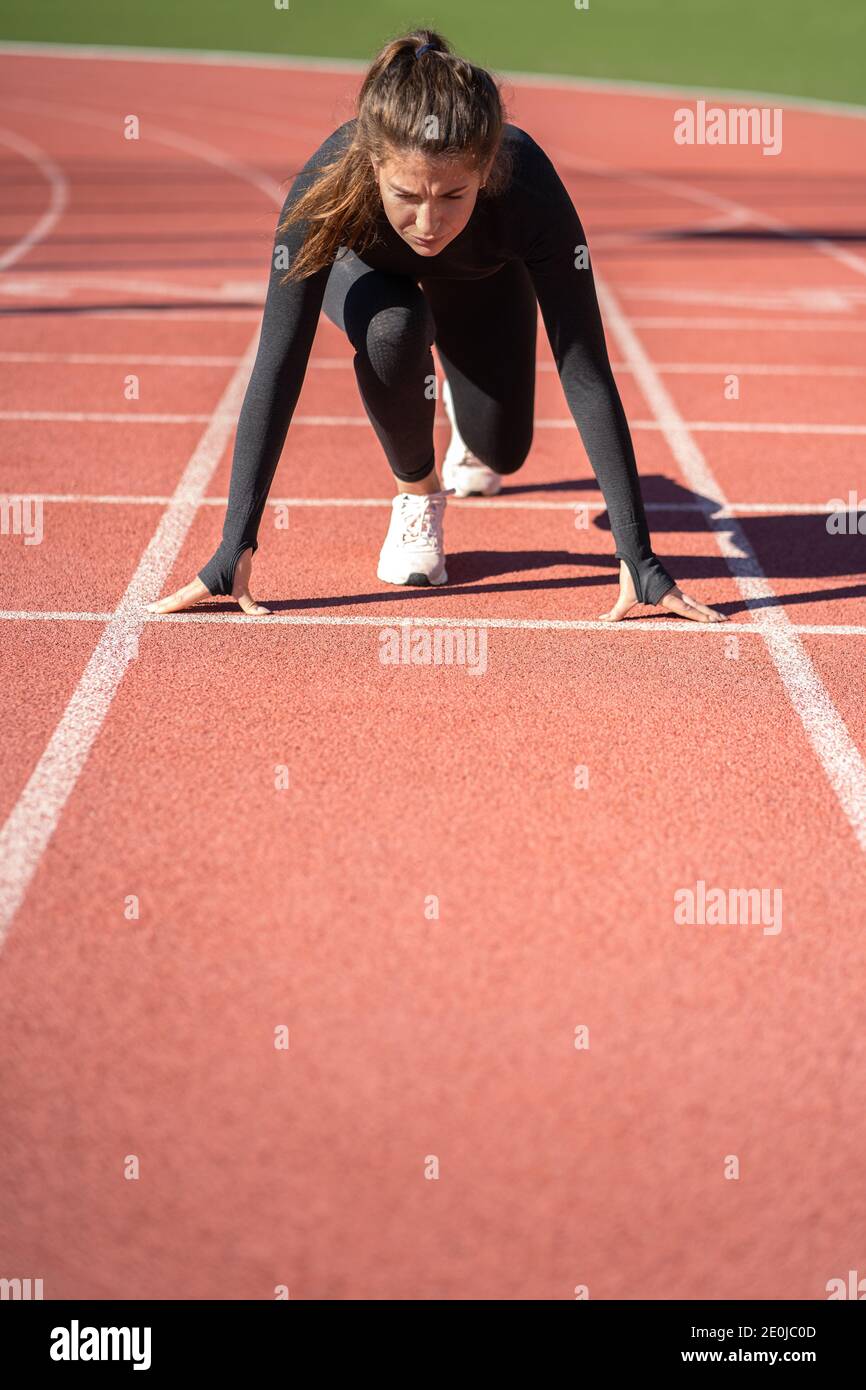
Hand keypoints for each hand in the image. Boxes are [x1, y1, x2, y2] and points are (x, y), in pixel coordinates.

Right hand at [146, 547, 269, 614]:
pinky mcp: (204, 580)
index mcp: (203, 587)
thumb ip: (251, 604)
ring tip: (155, 607)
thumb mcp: (244, 587)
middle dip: (162, 605)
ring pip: (180, 594)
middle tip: (146, 611)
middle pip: (176, 597)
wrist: (237, 543)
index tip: (154, 612)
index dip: (168, 607)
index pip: (182, 600)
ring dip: (168, 601)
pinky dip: (179, 597)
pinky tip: (177, 601)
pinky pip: (188, 591)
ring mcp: (199, 581)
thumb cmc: (238, 563)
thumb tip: (265, 615)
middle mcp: (198, 584)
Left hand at [599, 560, 726, 622]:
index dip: (702, 617)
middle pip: (698, 607)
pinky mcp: (673, 588)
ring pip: (696, 603)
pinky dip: (698, 606)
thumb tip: (601, 621)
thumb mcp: (624, 598)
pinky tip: (703, 610)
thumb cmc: (631, 577)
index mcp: (667, 597)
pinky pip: (689, 600)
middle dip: (712, 615)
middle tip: (726, 621)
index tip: (715, 622)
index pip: (688, 610)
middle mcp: (675, 594)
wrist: (636, 556)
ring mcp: (676, 591)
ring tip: (720, 617)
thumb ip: (615, 612)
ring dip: (708, 610)